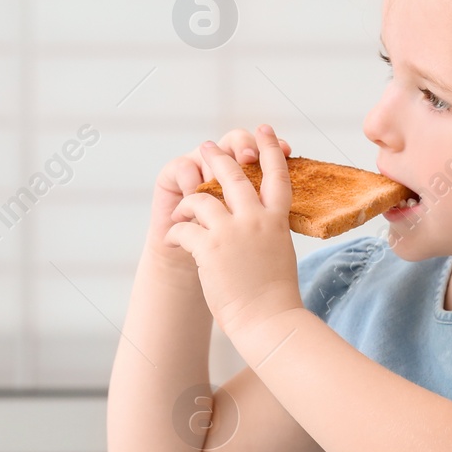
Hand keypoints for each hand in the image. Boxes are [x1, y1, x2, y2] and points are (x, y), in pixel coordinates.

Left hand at [165, 125, 302, 337]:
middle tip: (207, 146)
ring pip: (203, 195)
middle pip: (235, 174)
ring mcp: (233, 232)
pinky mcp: (211, 248)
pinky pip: (184, 227)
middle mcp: (256, 219)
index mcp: (277, 220)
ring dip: (188, 197)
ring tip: (181, 200)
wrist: (269, 321)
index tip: (266, 130)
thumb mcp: (280, 252)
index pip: (278, 175)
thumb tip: (259, 218)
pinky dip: (175, 231)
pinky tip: (172, 238)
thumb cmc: (276, 295)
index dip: (271, 149)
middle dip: (219, 155)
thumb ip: (269, 229)